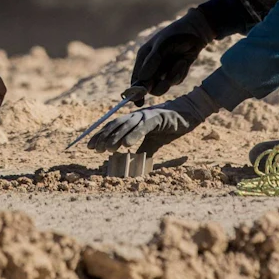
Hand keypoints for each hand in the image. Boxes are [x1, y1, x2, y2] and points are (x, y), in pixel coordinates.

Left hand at [88, 87, 219, 154]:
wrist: (188, 114)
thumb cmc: (169, 127)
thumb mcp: (153, 142)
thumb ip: (142, 150)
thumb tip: (132, 164)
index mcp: (134, 120)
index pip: (113, 127)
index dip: (101, 135)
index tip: (90, 146)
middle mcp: (137, 115)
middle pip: (115, 125)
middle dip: (104, 137)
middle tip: (94, 149)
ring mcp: (146, 115)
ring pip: (126, 126)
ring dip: (115, 137)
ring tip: (107, 149)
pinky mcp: (157, 118)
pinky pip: (142, 127)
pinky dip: (133, 136)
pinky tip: (126, 146)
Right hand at [131, 7, 214, 94]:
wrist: (196, 32)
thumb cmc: (176, 35)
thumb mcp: (163, 45)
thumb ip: (152, 61)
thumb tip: (142, 79)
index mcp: (143, 58)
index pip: (136, 79)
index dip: (135, 92)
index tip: (138, 102)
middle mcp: (151, 66)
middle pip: (149, 86)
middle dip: (159, 85)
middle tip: (167, 81)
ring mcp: (163, 71)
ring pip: (164, 86)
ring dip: (172, 77)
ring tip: (180, 62)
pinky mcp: (175, 73)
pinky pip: (175, 81)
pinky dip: (180, 73)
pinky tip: (184, 60)